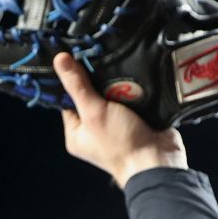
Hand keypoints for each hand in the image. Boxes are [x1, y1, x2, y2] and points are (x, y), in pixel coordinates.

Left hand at [51, 51, 186, 187]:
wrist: (157, 160)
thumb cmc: (122, 145)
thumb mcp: (93, 111)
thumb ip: (77, 86)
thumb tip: (59, 61)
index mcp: (76, 132)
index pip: (67, 99)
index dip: (72, 80)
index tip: (76, 58)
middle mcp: (94, 128)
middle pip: (91, 93)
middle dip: (99, 81)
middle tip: (104, 68)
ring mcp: (115, 123)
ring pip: (113, 92)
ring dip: (119, 83)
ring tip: (123, 76)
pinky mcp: (135, 117)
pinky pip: (131, 96)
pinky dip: (134, 88)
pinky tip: (136, 80)